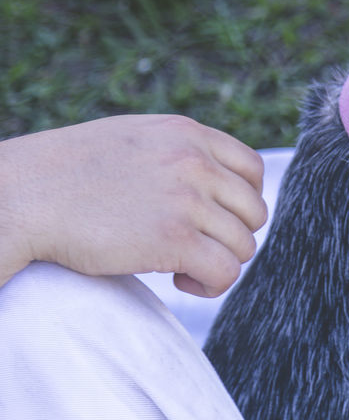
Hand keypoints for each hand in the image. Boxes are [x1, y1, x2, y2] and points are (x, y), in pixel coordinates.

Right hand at [0, 115, 267, 296]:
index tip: (214, 220)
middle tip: (195, 248)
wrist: (24, 196)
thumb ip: (178, 150)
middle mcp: (196, 162)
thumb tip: (210, 177)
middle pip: (253, 211)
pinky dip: (210, 284)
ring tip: (181, 266)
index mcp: (188, 134)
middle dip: (230, 236)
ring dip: (218, 262)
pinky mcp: (174, 240)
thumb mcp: (134, 138)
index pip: (252, 169)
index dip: (241, 201)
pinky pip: (225, 272)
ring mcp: (188, 200)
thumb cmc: (67, 173)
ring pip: (243, 245)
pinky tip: (180, 280)